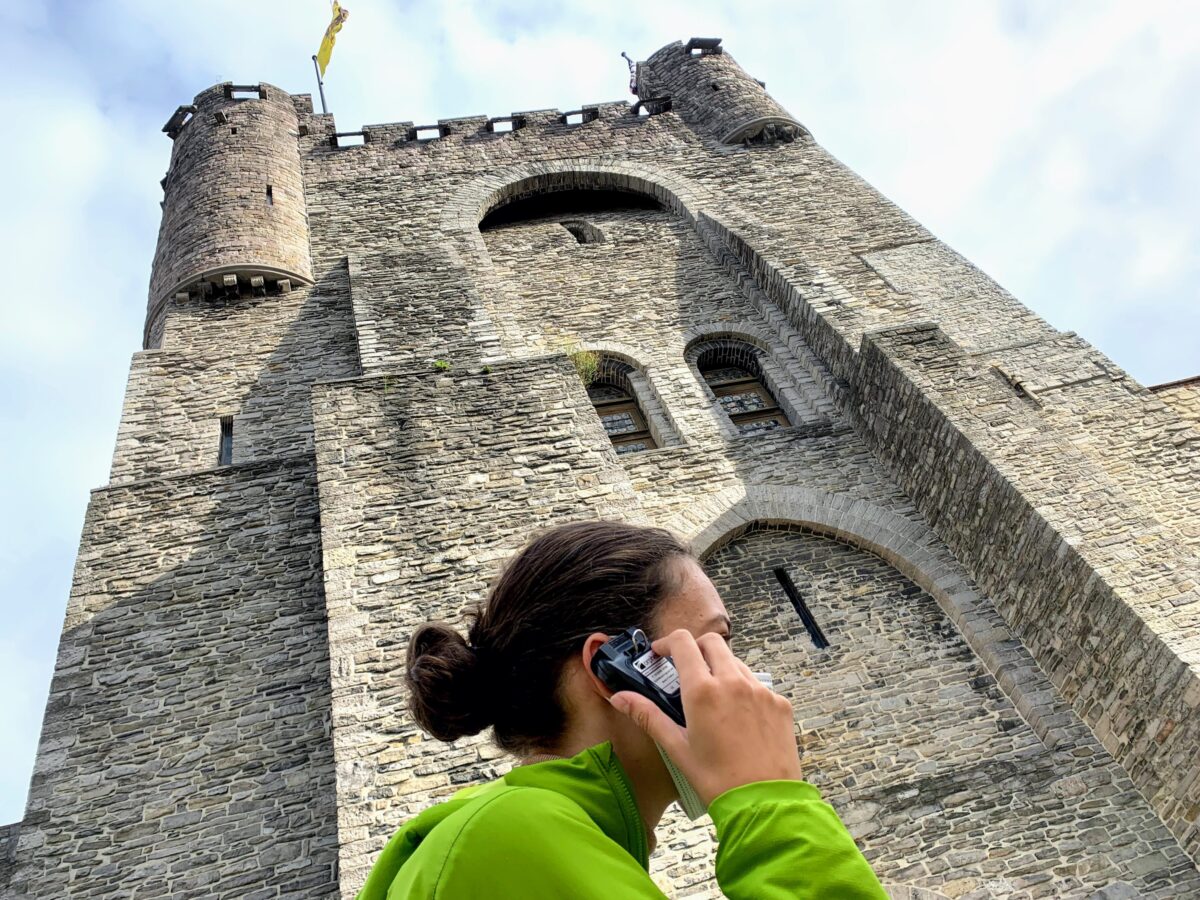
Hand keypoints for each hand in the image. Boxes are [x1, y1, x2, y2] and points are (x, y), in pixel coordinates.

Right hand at [609, 629, 802, 805]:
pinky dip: (744, 690)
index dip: (667, 643)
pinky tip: (739, 717)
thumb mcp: (677, 748)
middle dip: (696, 649)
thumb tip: (620, 697)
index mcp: (703, 691)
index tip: (660, 653)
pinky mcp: (780, 703)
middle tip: (685, 669)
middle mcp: (733, 682)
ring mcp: (760, 691)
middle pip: (712, 643)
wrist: (764, 803)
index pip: (683, 643)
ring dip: (720, 668)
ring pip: (736, 663)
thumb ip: (648, 716)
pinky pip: (758, 685)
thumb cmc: (716, 780)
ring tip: (712, 697)